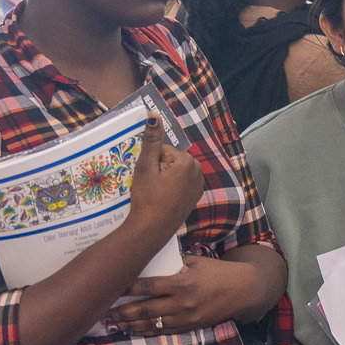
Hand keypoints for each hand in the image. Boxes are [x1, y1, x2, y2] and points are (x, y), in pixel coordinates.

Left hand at [113, 255, 266, 336]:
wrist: (242, 291)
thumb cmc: (216, 272)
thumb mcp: (195, 261)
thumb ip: (172, 264)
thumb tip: (149, 257)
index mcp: (182, 282)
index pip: (147, 286)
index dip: (127, 288)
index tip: (111, 286)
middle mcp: (181, 302)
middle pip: (144, 309)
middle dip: (122, 312)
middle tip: (104, 311)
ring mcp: (185, 318)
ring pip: (151, 324)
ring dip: (130, 325)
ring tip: (113, 324)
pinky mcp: (189, 327)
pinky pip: (163, 332)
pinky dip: (146, 332)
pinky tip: (133, 331)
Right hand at [124, 116, 202, 240]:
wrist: (152, 229)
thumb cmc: (147, 198)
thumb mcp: (146, 167)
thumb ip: (151, 140)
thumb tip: (153, 115)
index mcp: (188, 161)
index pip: (163, 150)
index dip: (151, 162)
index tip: (147, 177)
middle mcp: (198, 171)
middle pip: (171, 160)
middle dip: (158, 169)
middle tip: (150, 185)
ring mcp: (199, 186)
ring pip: (175, 172)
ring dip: (163, 178)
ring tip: (155, 192)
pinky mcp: (195, 197)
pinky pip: (180, 184)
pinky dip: (171, 188)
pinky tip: (162, 199)